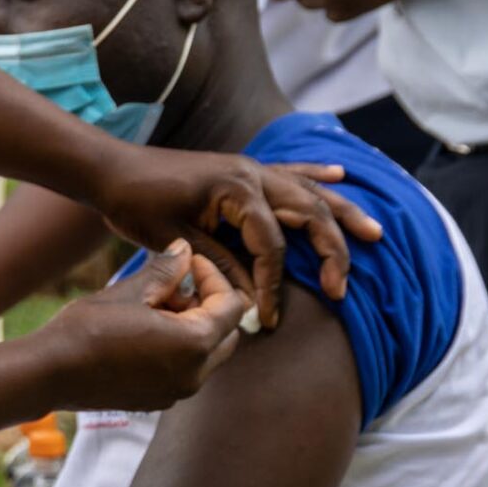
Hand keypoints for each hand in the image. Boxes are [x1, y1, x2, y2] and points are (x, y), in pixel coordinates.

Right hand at [40, 240, 252, 411]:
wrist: (50, 373)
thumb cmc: (88, 329)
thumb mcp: (132, 291)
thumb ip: (166, 271)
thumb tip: (185, 251)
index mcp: (194, 345)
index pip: (232, 306)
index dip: (215, 277)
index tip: (188, 264)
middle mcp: (194, 375)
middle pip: (227, 333)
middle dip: (209, 304)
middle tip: (175, 285)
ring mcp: (177, 393)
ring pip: (208, 354)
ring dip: (194, 327)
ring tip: (156, 306)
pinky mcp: (159, 400)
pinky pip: (187, 371)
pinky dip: (180, 349)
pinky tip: (146, 331)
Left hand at [85, 149, 377, 327]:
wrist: (112, 170)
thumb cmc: (136, 205)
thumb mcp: (177, 244)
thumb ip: (219, 266)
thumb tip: (253, 298)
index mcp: (234, 190)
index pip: (271, 244)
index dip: (273, 285)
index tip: (268, 318)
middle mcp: (251, 174)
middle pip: (307, 213)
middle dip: (331, 251)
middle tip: (340, 288)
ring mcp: (250, 168)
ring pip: (308, 191)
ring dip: (341, 212)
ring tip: (374, 233)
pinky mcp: (243, 169)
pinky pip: (288, 171)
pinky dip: (315, 175)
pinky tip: (339, 177)